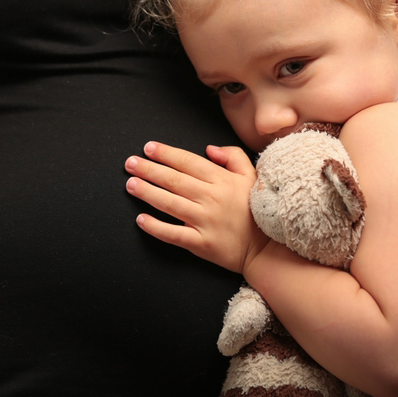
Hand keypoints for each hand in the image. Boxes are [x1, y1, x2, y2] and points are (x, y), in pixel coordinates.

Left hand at [125, 142, 267, 273]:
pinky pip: (173, 234)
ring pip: (170, 203)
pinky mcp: (201, 243)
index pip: (188, 162)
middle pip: (174, 180)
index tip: (148, 148)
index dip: (166, 153)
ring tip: (130, 184)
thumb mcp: (252, 176)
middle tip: (130, 163)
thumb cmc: (257, 210)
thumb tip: (209, 149)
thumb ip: (233, 156)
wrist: (267, 249)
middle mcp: (211, 198)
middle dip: (149, 169)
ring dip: (147, 192)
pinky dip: (155, 227)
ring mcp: (205, 221)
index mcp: (222, 180)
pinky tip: (141, 219)